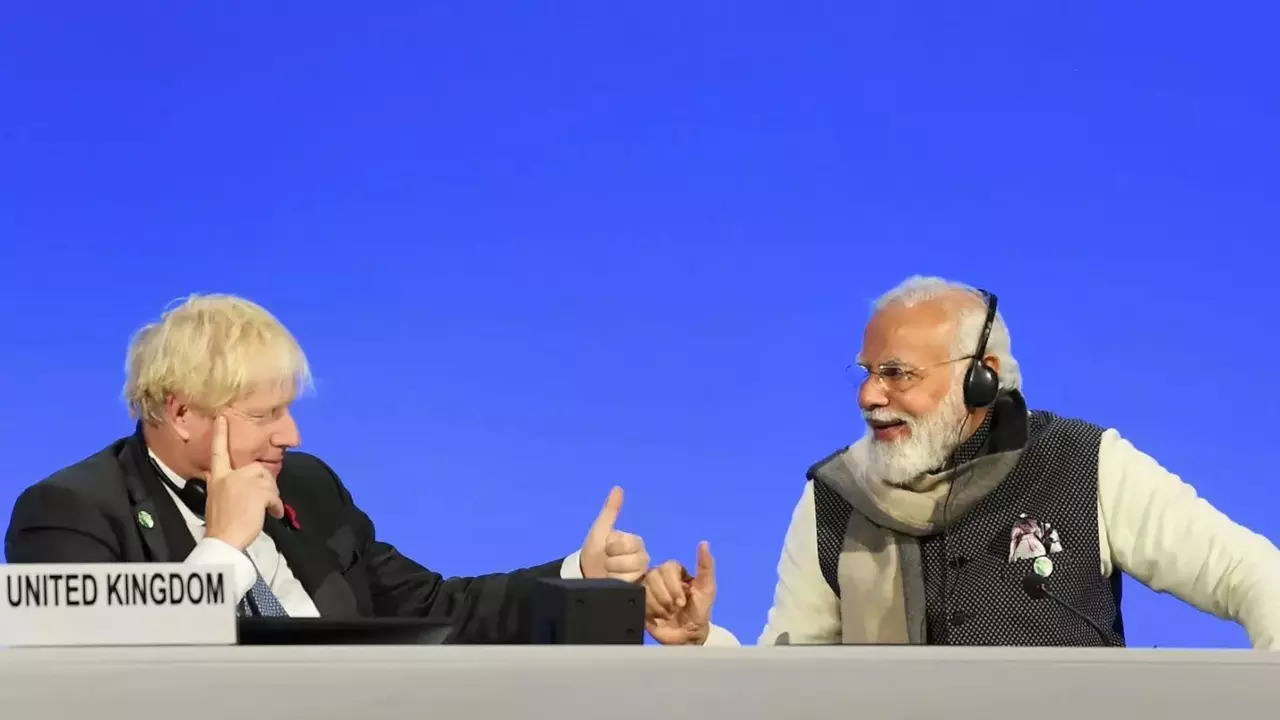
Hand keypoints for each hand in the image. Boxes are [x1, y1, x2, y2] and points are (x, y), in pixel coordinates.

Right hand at [202, 415, 283, 550]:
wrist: (223, 539)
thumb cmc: (221, 524)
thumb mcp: (216, 499)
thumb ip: (227, 486)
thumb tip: (243, 486)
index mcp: (217, 478)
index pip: (218, 452)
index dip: (220, 434)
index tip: (222, 417)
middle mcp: (229, 476)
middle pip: (256, 469)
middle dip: (265, 482)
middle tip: (266, 500)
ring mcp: (243, 482)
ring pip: (268, 480)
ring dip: (272, 495)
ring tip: (269, 510)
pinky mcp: (258, 491)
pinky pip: (274, 494)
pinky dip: (276, 505)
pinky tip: (274, 514)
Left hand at [578, 486, 648, 581]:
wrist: (584, 574)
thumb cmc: (594, 550)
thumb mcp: (600, 529)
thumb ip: (610, 510)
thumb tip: (618, 488)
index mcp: (636, 543)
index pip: (628, 543)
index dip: (612, 546)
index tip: (605, 548)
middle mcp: (642, 559)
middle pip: (631, 561)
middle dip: (612, 561)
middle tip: (605, 562)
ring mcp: (640, 576)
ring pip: (629, 574)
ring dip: (612, 573)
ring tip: (606, 572)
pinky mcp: (635, 590)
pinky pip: (627, 587)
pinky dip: (614, 584)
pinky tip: (610, 582)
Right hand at [644, 541, 715, 644]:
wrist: (688, 637)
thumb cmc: (699, 612)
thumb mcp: (708, 589)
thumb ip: (706, 566)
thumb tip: (704, 543)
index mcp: (675, 572)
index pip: (667, 567)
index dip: (673, 585)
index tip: (682, 601)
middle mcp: (660, 578)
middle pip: (653, 575)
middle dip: (666, 597)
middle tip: (675, 608)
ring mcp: (649, 590)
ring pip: (645, 588)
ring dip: (659, 606)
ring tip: (668, 614)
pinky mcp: (640, 602)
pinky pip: (639, 601)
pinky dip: (651, 612)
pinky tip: (658, 618)